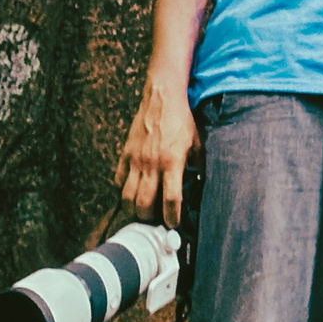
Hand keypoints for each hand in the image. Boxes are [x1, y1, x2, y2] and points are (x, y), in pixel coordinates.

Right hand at [121, 80, 199, 228]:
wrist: (162, 97)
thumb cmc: (182, 120)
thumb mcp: (197, 144)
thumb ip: (199, 166)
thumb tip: (203, 185)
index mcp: (172, 162)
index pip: (171, 198)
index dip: (172, 217)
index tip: (173, 224)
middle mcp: (152, 164)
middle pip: (143, 204)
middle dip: (149, 219)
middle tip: (156, 221)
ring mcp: (136, 159)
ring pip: (127, 196)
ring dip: (134, 209)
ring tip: (143, 211)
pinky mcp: (125, 153)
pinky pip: (119, 180)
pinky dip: (123, 190)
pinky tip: (132, 191)